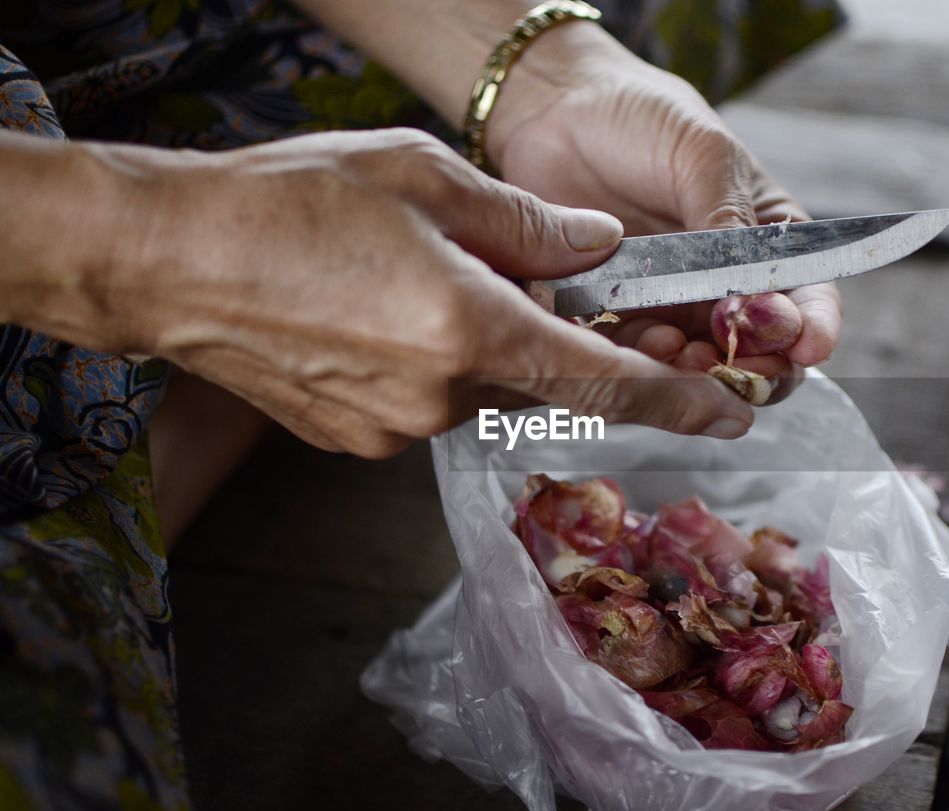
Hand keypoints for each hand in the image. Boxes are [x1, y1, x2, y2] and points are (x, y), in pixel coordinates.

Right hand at [72, 129, 754, 456]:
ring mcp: (396, 430)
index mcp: (471, 330)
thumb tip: (600, 248)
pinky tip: (375, 313)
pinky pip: (426, 401)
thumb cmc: (285, 203)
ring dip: (475, 338)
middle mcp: (442, 398)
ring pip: (478, 385)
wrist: (163, 259)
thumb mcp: (423, 178)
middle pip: (535, 372)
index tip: (731, 419)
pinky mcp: (358, 441)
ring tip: (406, 277)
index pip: (603, 381)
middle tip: (487, 266)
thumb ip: (529, 224)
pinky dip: (428, 360)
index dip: (676, 402)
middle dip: (537, 327)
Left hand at [485, 23, 842, 395]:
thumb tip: (755, 297)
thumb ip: (730, 226)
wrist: (556, 109)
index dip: (814, 329)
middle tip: (740, 368)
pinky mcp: (615, 317)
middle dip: (757, 368)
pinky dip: (641, 366)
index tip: (809, 347)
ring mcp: (669, 305)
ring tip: (682, 355)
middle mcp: (722, 285)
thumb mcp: (704, 156)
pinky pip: (634, 358)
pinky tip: (638, 350)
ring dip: (697, 375)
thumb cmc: (643, 118)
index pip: (806, 297)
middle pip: (759, 351)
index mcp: (764, 243)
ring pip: (698, 367)